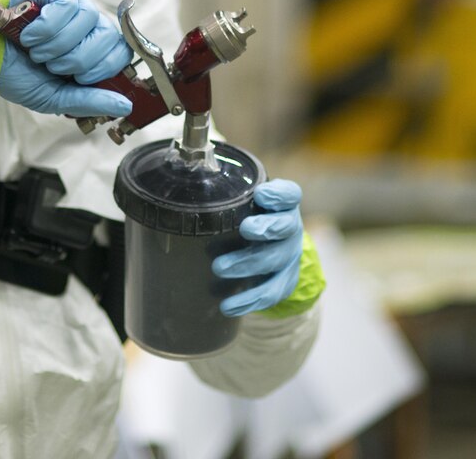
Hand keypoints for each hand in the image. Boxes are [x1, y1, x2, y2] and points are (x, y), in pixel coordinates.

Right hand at [0, 0, 132, 116]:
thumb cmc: (10, 71)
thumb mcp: (53, 96)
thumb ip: (89, 101)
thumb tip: (124, 105)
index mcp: (87, 46)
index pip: (121, 52)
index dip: (103, 69)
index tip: (79, 78)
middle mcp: (82, 21)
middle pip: (108, 37)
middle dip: (78, 61)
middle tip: (51, 65)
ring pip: (89, 18)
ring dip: (57, 45)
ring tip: (35, 49)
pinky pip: (68, 3)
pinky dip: (48, 26)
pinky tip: (30, 34)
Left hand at [211, 179, 303, 316]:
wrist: (271, 247)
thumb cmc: (248, 216)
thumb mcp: (242, 200)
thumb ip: (224, 189)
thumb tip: (184, 169)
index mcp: (283, 204)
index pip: (290, 195)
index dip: (279, 195)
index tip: (261, 194)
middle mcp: (290, 228)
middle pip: (284, 228)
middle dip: (265, 229)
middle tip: (245, 229)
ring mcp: (289, 257)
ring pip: (274, 261)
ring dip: (248, 265)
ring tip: (219, 268)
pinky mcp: (283, 282)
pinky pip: (269, 293)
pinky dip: (249, 300)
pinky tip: (228, 305)